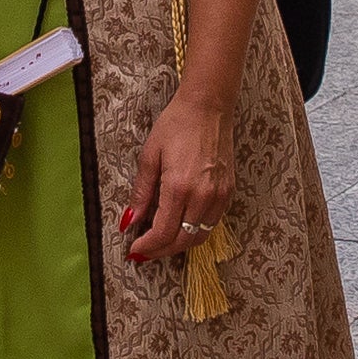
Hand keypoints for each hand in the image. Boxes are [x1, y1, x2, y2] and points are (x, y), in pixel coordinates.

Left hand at [117, 90, 236, 267]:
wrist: (208, 106)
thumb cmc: (176, 125)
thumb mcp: (149, 156)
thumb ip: (141, 194)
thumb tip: (129, 222)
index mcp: (179, 187)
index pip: (163, 232)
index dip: (148, 246)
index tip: (135, 250)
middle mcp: (203, 195)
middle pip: (182, 241)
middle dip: (161, 251)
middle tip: (145, 251)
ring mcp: (219, 195)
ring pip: (199, 236)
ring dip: (179, 244)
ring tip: (160, 242)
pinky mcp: (228, 191)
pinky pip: (212, 223)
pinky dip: (195, 231)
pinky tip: (180, 226)